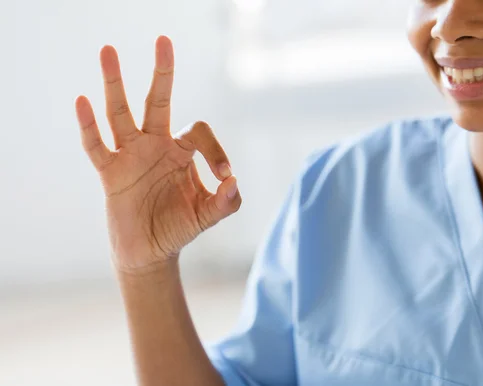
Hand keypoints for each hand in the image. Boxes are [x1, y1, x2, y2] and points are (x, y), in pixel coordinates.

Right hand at [75, 36, 241, 272]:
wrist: (151, 251)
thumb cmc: (180, 227)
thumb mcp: (208, 216)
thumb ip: (226, 202)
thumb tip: (234, 181)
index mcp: (182, 152)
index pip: (198, 131)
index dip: (215, 149)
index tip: (223, 176)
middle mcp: (156, 145)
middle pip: (158, 101)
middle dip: (162, 73)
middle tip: (164, 41)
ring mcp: (131, 156)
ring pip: (121, 113)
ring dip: (115, 83)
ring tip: (108, 50)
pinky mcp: (111, 173)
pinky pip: (96, 146)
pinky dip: (88, 126)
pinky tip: (82, 100)